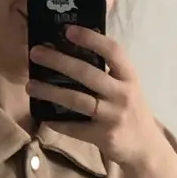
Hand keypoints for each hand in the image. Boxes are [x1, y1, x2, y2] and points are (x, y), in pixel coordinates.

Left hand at [28, 25, 166, 170]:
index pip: (112, 50)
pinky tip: (44, 116)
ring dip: (50, 92)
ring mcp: (113, 116)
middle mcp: (123, 93)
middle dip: (58, 61)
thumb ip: (109, 70)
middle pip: (87, 73)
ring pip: (76, 100)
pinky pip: (75, 128)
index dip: (90, 38)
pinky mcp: (104, 136)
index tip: (68, 30)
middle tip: (36, 53)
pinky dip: (57, 122)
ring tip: (31, 86)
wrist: (145, 148)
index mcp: (129, 76)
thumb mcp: (127, 86)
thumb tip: (75, 48)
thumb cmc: (131, 110)